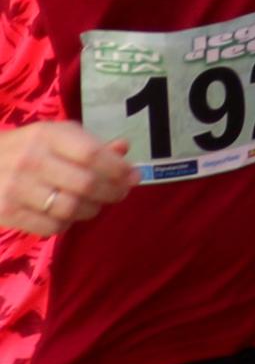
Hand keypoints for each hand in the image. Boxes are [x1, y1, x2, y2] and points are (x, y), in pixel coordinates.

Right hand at [0, 121, 131, 234]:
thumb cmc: (23, 149)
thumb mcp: (53, 136)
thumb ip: (90, 144)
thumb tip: (124, 149)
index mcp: (46, 135)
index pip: (93, 154)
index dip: (119, 168)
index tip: (133, 175)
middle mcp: (30, 160)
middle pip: (87, 185)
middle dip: (113, 192)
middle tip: (119, 193)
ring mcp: (16, 188)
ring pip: (72, 209)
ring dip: (92, 210)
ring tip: (93, 204)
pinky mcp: (7, 212)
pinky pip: (52, 227)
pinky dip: (66, 224)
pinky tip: (65, 214)